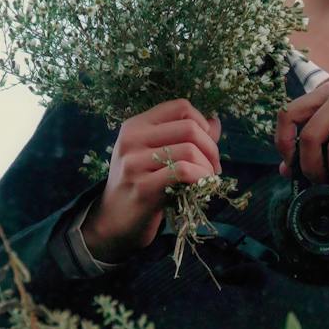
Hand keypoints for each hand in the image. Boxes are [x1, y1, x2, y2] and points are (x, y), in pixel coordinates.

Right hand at [83, 98, 222, 259]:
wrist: (113, 221)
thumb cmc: (140, 184)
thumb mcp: (155, 154)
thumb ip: (185, 136)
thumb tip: (215, 122)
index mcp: (135, 125)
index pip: (180, 107)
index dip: (202, 123)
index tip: (207, 144)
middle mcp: (131, 139)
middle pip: (189, 127)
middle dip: (211, 147)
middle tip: (214, 166)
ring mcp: (134, 163)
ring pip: (189, 150)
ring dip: (208, 167)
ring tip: (207, 179)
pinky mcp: (143, 187)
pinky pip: (183, 171)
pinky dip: (200, 177)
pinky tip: (202, 186)